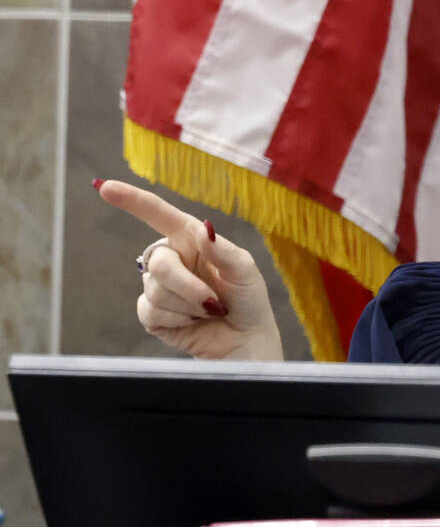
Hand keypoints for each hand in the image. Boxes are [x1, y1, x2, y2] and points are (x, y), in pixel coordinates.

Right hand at [96, 179, 283, 360]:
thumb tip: (204, 230)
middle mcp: (172, 258)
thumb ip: (224, 251)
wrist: (243, 339)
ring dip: (188, 305)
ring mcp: (159, 285)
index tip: (105, 187)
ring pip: (156, 290)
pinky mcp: (152, 312)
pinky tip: (192, 321)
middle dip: (188, 286)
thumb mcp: (245, 271)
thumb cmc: (247, 299)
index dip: (133, 201)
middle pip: (159, 263)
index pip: (159, 215)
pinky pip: (151, 311)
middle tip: (213, 301)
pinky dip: (178, 320)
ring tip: (209, 310)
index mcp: (191, 239)